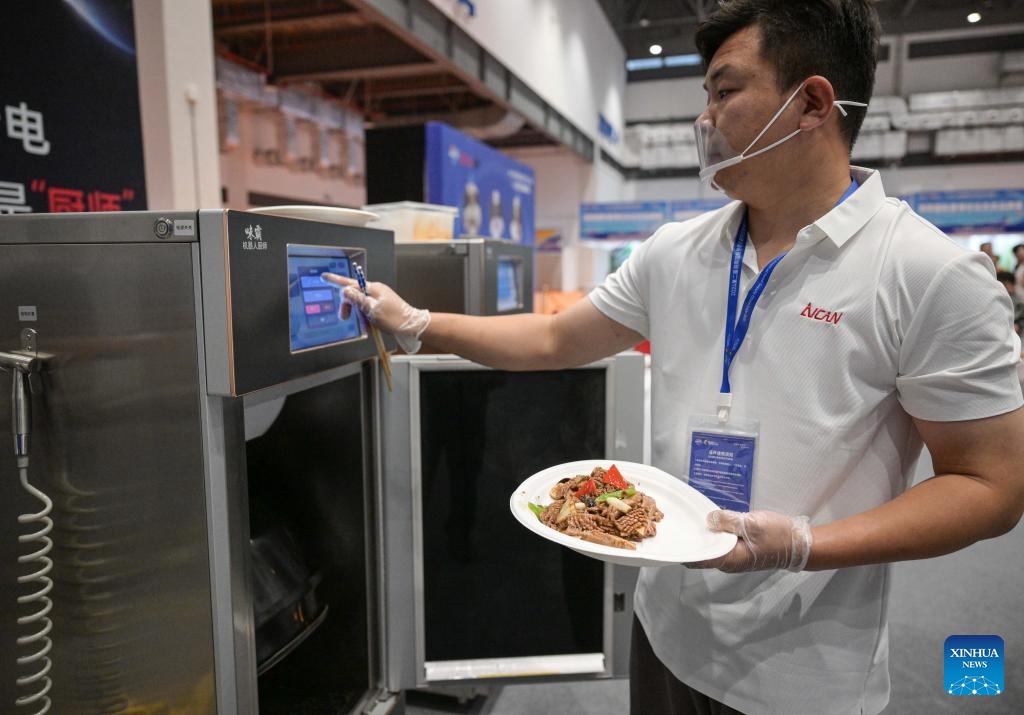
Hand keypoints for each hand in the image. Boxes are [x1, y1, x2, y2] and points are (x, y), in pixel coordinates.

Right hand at [321, 273, 430, 353]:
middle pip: (354, 295)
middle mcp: (375, 291)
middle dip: (349, 307)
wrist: (412, 326)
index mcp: (372, 288)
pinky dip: (366, 318)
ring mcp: (379, 298)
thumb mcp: (372, 309)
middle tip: (345, 318)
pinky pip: (368, 310)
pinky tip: (370, 327)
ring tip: (366, 327)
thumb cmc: (394, 318)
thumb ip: (357, 300)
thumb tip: (345, 290)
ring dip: (359, 316)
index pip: (350, 283)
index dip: (336, 281)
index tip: (324, 277)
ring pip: (361, 305)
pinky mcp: (382, 306)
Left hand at [687, 509, 811, 572]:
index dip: (683, 551)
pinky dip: (715, 534)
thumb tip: (708, 519)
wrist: (801, 543)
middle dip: (690, 541)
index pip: (699, 560)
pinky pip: (722, 543)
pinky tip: (710, 521)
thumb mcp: (752, 524)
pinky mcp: (741, 549)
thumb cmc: (779, 536)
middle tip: (676, 524)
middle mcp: (730, 562)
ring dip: (703, 536)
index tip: (671, 540)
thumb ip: (728, 521)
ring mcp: (735, 556)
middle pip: (703, 553)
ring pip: (712, 547)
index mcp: (730, 559)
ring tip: (688, 520)